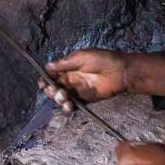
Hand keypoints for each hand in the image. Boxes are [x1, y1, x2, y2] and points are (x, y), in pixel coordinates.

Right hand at [38, 50, 164, 112]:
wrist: (120, 72)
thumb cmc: (102, 60)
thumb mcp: (81, 57)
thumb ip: (64, 64)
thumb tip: (47, 66)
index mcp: (68, 67)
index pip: (51, 74)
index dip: (45, 79)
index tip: (44, 83)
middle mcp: (70, 79)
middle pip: (53, 87)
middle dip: (51, 90)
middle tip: (56, 90)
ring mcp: (77, 90)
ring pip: (61, 97)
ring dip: (58, 99)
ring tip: (64, 97)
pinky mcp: (84, 99)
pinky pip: (72, 105)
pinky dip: (67, 107)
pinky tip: (68, 105)